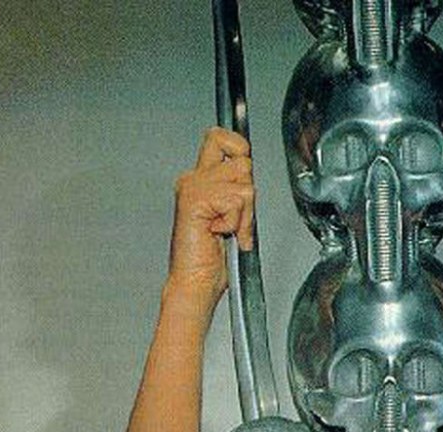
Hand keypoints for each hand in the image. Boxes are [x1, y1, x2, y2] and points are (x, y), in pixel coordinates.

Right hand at [166, 127, 254, 313]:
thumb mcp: (232, 218)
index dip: (239, 148)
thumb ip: (237, 191)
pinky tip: (220, 234)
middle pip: (241, 160)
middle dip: (249, 196)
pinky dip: (237, 223)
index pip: (221, 136)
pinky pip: (237, 200)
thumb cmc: (209, 262)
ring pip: (244, 182)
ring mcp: (192, 186)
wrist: (194, 285)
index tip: (243, 179)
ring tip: (227, 231)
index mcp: (199, 179)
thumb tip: (250, 170)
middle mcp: (193, 178)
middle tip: (235, 222)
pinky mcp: (195, 199)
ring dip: (244, 214)